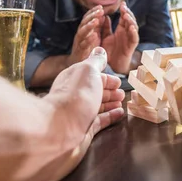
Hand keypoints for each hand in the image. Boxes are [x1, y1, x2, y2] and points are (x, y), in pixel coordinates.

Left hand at [38, 49, 124, 180]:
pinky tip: (120, 113)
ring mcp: (79, 114)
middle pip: (95, 91)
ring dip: (110, 103)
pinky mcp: (84, 130)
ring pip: (98, 106)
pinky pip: (100, 121)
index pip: (92, 76)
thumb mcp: (88, 71)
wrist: (60, 130)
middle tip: (121, 93)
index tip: (119, 81)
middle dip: (109, 91)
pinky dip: (111, 116)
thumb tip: (99, 50)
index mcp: (74, 79)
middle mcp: (75, 96)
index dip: (106, 78)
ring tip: (121, 102)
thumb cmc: (75, 96)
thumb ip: (96, 61)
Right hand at [66, 6, 104, 66]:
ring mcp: (79, 42)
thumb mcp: (94, 35)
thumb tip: (104, 15)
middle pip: (84, 22)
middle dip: (92, 15)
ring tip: (96, 21)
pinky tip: (94, 36)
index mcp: (85, 29)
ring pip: (82, 31)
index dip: (93, 11)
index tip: (100, 6)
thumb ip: (98, 27)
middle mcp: (80, 34)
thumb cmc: (87, 48)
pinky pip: (83, 44)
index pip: (87, 18)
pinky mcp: (80, 51)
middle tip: (100, 10)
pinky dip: (88, 40)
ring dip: (89, 25)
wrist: (77, 63)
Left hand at [100, 2, 138, 73]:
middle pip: (130, 20)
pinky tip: (131, 28)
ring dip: (131, 21)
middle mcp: (127, 33)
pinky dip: (133, 33)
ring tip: (127, 16)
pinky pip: (134, 39)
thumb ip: (105, 28)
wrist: (112, 66)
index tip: (122, 4)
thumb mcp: (105, 37)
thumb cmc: (110, 52)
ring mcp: (130, 39)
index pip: (125, 17)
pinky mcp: (131, 47)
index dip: (124, 10)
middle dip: (128, 13)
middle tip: (124, 8)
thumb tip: (105, 16)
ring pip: (134, 28)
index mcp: (121, 29)